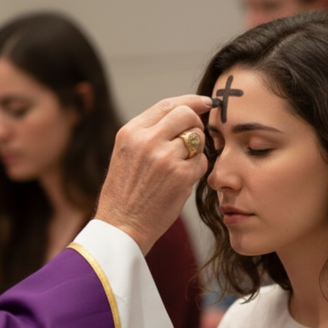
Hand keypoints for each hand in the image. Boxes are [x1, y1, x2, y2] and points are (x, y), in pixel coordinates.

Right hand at [94, 95, 212, 253]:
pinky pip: (203, 161)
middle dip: (196, 124)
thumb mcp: (126, 153)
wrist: (121, 225)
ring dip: (197, 150)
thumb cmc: (125, 192)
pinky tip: (182, 180)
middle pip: (187, 115)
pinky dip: (197, 169)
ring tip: (181, 165)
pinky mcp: (181, 176)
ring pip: (198, 138)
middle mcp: (147, 140)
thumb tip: (183, 115)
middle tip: (193, 140)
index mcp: (131, 132)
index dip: (191, 101)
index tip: (205, 102)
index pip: (168, 104)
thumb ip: (149, 133)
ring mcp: (165, 158)